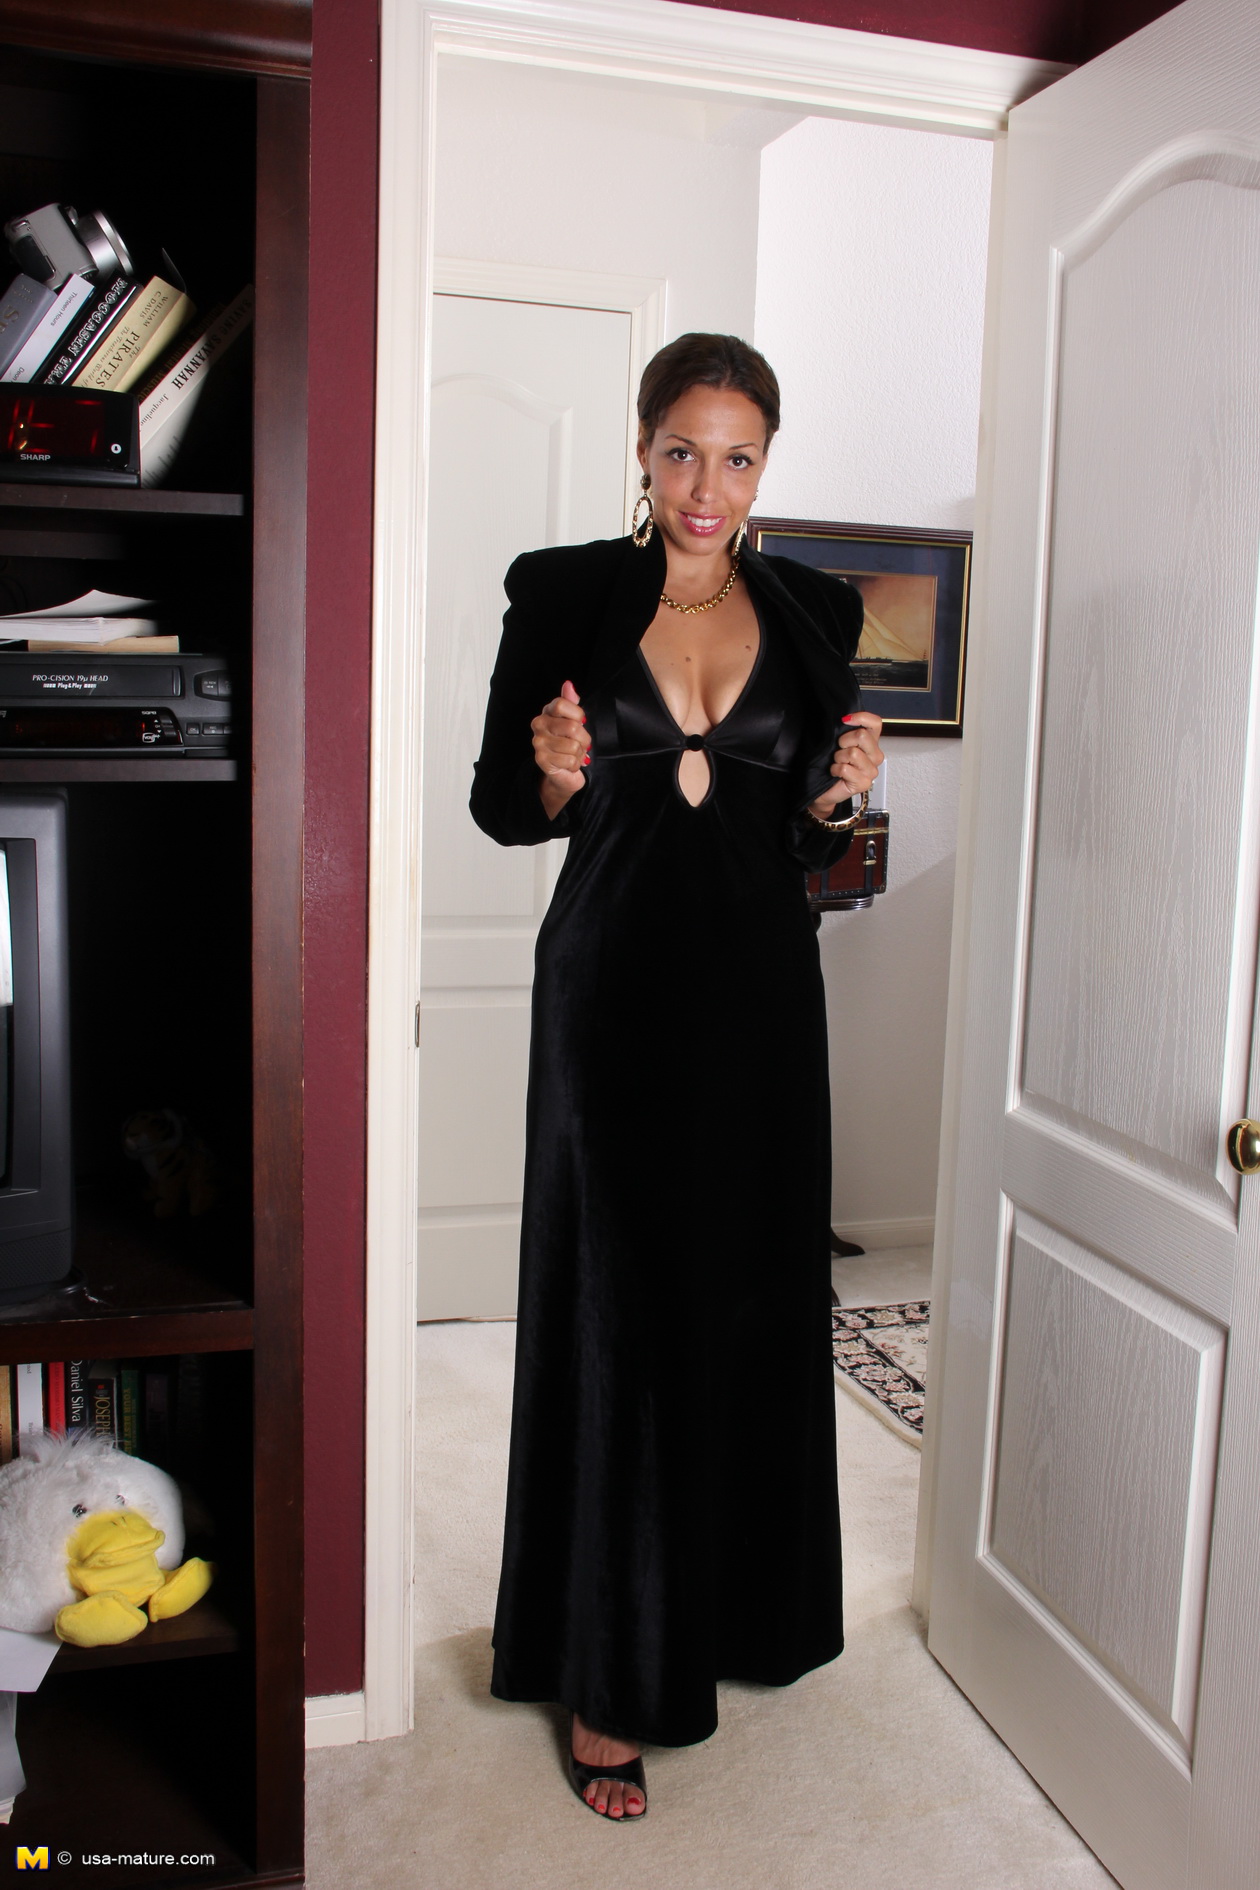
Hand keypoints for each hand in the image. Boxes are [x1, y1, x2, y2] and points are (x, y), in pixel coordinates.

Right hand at [532, 679, 589, 813]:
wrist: (563, 772)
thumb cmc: (569, 743)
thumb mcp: (573, 720)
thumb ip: (571, 702)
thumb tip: (568, 685)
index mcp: (547, 712)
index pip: (561, 705)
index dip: (577, 714)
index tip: (580, 721)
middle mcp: (538, 724)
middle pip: (572, 727)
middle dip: (584, 739)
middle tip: (580, 744)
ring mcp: (538, 742)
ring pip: (573, 745)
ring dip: (579, 753)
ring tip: (573, 754)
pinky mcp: (541, 759)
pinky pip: (570, 760)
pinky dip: (575, 764)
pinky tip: (568, 763)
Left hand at [809, 710, 883, 819]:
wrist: (825, 790)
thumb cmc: (832, 765)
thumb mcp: (838, 743)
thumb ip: (846, 730)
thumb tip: (844, 717)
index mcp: (871, 743)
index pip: (875, 723)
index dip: (860, 717)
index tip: (844, 720)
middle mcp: (875, 756)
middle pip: (862, 736)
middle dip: (844, 741)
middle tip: (839, 750)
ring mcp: (871, 771)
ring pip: (853, 753)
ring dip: (838, 758)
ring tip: (838, 763)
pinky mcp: (864, 784)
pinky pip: (845, 769)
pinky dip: (835, 769)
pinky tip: (836, 774)